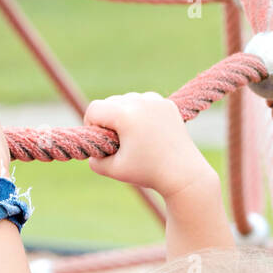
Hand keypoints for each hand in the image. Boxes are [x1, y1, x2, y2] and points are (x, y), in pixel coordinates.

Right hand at [84, 92, 215, 199]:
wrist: (183, 173)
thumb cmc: (147, 172)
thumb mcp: (113, 170)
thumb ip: (94, 160)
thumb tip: (90, 150)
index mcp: (125, 115)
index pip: (94, 109)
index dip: (90, 125)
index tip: (99, 141)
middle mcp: (140, 101)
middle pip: (109, 102)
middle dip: (107, 120)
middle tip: (115, 142)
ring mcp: (155, 100)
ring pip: (126, 100)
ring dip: (123, 115)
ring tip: (132, 137)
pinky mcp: (166, 103)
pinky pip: (144, 102)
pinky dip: (140, 113)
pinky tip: (146, 131)